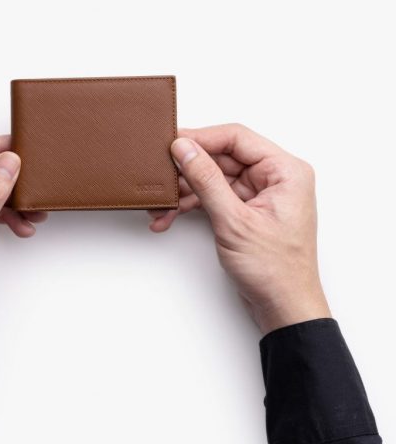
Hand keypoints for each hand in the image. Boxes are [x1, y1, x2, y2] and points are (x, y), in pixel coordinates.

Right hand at [149, 124, 330, 334]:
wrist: (284, 309)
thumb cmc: (276, 270)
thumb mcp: (234, 221)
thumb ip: (206, 180)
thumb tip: (184, 148)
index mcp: (285, 171)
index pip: (237, 138)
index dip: (202, 138)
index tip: (173, 144)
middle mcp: (274, 177)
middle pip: (222, 157)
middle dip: (188, 171)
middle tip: (162, 176)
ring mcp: (260, 193)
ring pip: (213, 177)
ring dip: (186, 191)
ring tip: (162, 206)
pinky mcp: (246, 209)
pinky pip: (214, 195)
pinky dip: (192, 205)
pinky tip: (170, 216)